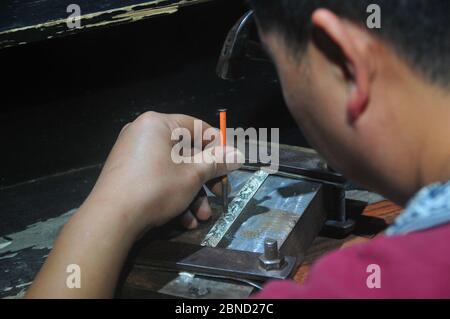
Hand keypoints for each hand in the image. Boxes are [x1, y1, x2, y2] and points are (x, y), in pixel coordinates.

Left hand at [26, 112, 241, 297]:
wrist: (111, 219)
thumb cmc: (156, 188)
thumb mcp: (192, 175)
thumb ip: (216, 162)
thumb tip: (237, 155)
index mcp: (158, 124)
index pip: (196, 127)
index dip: (218, 146)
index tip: (230, 163)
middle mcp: (144, 134)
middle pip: (186, 153)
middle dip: (205, 179)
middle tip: (219, 194)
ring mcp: (134, 155)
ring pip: (173, 171)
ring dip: (192, 194)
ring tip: (201, 216)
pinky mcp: (128, 175)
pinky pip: (158, 179)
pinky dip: (173, 197)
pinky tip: (184, 221)